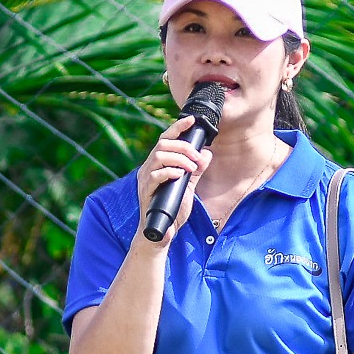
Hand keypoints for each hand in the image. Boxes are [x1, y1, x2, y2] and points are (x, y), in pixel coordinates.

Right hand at [134, 115, 210, 247]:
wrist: (162, 233)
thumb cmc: (172, 210)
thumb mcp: (188, 187)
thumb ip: (196, 170)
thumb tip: (207, 154)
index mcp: (157, 164)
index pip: (166, 139)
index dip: (178, 128)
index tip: (192, 120)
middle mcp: (149, 169)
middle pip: (163, 144)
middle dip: (183, 147)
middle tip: (197, 158)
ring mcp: (145, 180)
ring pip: (158, 156)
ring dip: (179, 158)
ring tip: (191, 168)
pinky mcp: (146, 192)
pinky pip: (155, 175)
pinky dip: (170, 172)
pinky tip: (180, 176)